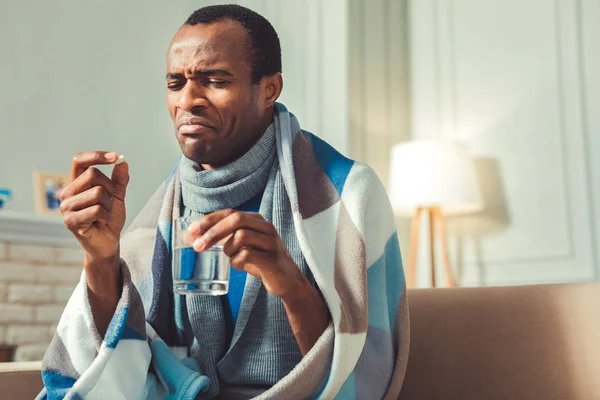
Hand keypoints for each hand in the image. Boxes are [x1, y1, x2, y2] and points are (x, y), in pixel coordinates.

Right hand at [60, 151, 129, 261]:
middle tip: (109, 203)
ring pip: (97, 193)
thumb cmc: (109, 217)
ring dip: (108, 205)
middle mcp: (67, 192)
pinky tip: (101, 222)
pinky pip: (96, 210)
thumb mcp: (117, 196)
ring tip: (104, 215)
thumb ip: (119, 180)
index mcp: (76, 183)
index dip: (96, 156)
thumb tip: (122, 162)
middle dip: (110, 188)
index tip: (115, 157)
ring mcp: (66, 207)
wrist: (108, 242)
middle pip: (93, 174)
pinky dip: (106, 216)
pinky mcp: (70, 221)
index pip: (80, 161)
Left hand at [188, 210, 304, 297]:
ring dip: (228, 249)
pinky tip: (239, 266)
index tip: (191, 231)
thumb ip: (222, 239)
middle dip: (212, 232)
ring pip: (241, 235)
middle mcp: (265, 227)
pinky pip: (247, 255)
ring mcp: (270, 242)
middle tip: (198, 247)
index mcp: (256, 220)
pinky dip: (237, 262)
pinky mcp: (272, 259)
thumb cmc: (260, 261)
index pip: (229, 212)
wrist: (287, 281)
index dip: (209, 220)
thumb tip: (190, 237)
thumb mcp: (241, 246)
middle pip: (235, 219)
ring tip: (231, 257)